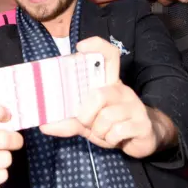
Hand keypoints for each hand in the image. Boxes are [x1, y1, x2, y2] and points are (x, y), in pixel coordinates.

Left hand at [40, 37, 175, 158]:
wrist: (141, 141)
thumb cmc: (111, 125)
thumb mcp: (88, 123)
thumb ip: (69, 122)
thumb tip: (44, 125)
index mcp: (108, 83)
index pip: (109, 55)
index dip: (97, 46)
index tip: (80, 46)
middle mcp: (122, 90)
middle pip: (98, 95)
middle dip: (86, 116)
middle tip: (88, 123)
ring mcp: (135, 106)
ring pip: (106, 117)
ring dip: (99, 131)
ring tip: (105, 132)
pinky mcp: (143, 124)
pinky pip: (117, 132)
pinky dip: (111, 140)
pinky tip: (116, 139)